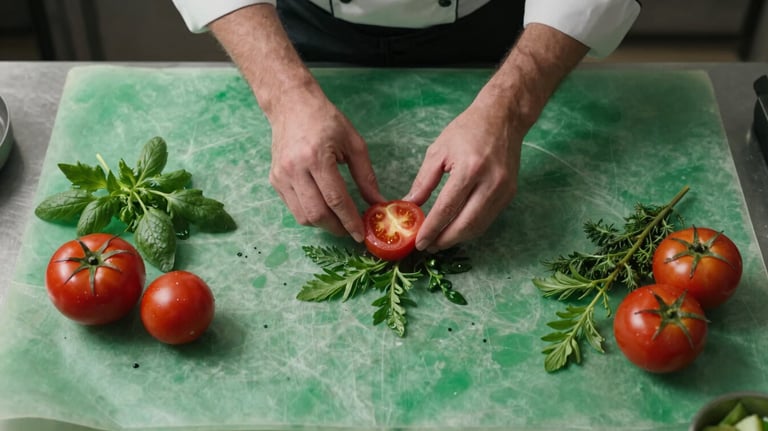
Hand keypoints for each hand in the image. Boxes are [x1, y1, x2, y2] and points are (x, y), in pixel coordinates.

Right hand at [268, 92, 383, 240]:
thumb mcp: (354, 143)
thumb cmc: (325, 120)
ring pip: (302, 216)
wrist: (291, 105)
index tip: (361, 234)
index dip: (350, 221)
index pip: (336, 199)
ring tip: (338, 221)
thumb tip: (377, 202)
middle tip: (351, 230)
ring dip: (323, 224)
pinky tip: (323, 209)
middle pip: (317, 213)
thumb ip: (366, 176)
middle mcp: (295, 169)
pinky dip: (309, 214)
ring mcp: (281, 176)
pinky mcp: (274, 180)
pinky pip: (293, 208)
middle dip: (337, 228)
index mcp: (317, 158)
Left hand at [405, 97, 523, 251]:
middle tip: (427, 246)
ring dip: (458, 238)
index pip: (447, 208)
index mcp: (469, 168)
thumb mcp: (438, 151)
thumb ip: (424, 181)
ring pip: (478, 226)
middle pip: (465, 224)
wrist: (503, 118)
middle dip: (444, 240)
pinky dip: (470, 228)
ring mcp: (503, 190)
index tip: (419, 242)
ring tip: (439, 241)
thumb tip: (410, 204)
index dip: (432, 228)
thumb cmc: (467, 130)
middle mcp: (490, 182)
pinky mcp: (510, 194)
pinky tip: (456, 229)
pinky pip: (488, 219)